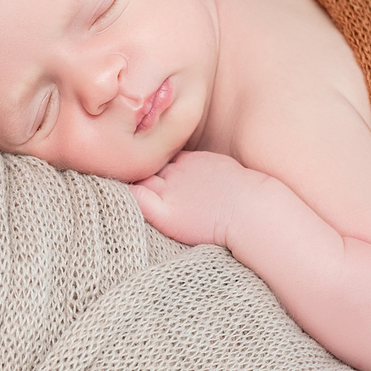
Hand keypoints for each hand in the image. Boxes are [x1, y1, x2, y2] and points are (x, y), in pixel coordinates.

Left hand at [130, 150, 267, 246]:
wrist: (254, 211)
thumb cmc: (252, 199)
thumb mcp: (228, 173)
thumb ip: (211, 172)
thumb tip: (208, 182)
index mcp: (193, 160)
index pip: (165, 158)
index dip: (156, 165)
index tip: (152, 173)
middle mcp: (177, 170)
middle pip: (148, 165)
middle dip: (138, 169)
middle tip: (123, 173)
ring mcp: (170, 190)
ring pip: (140, 179)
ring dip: (131, 181)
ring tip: (116, 185)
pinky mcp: (166, 212)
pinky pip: (137, 198)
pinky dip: (128, 195)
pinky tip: (118, 199)